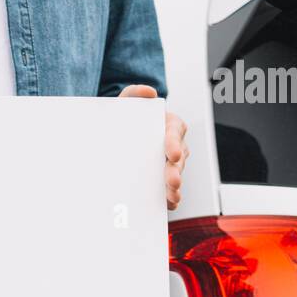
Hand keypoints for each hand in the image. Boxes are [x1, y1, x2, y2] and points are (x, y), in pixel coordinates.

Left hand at [118, 85, 188, 210]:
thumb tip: (148, 92)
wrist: (118, 139)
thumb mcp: (127, 104)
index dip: (174, 143)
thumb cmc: (126, 120)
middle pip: (179, 157)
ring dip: (175, 187)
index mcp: (168, 125)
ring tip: (172, 195)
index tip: (172, 153)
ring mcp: (170, 164)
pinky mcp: (163, 179)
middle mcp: (173, 145)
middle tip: (174, 181)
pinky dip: (170, 197)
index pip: (175, 132)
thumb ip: (134, 93)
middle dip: (176, 170)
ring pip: (177, 175)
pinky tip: (168, 203)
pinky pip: (170, 189)